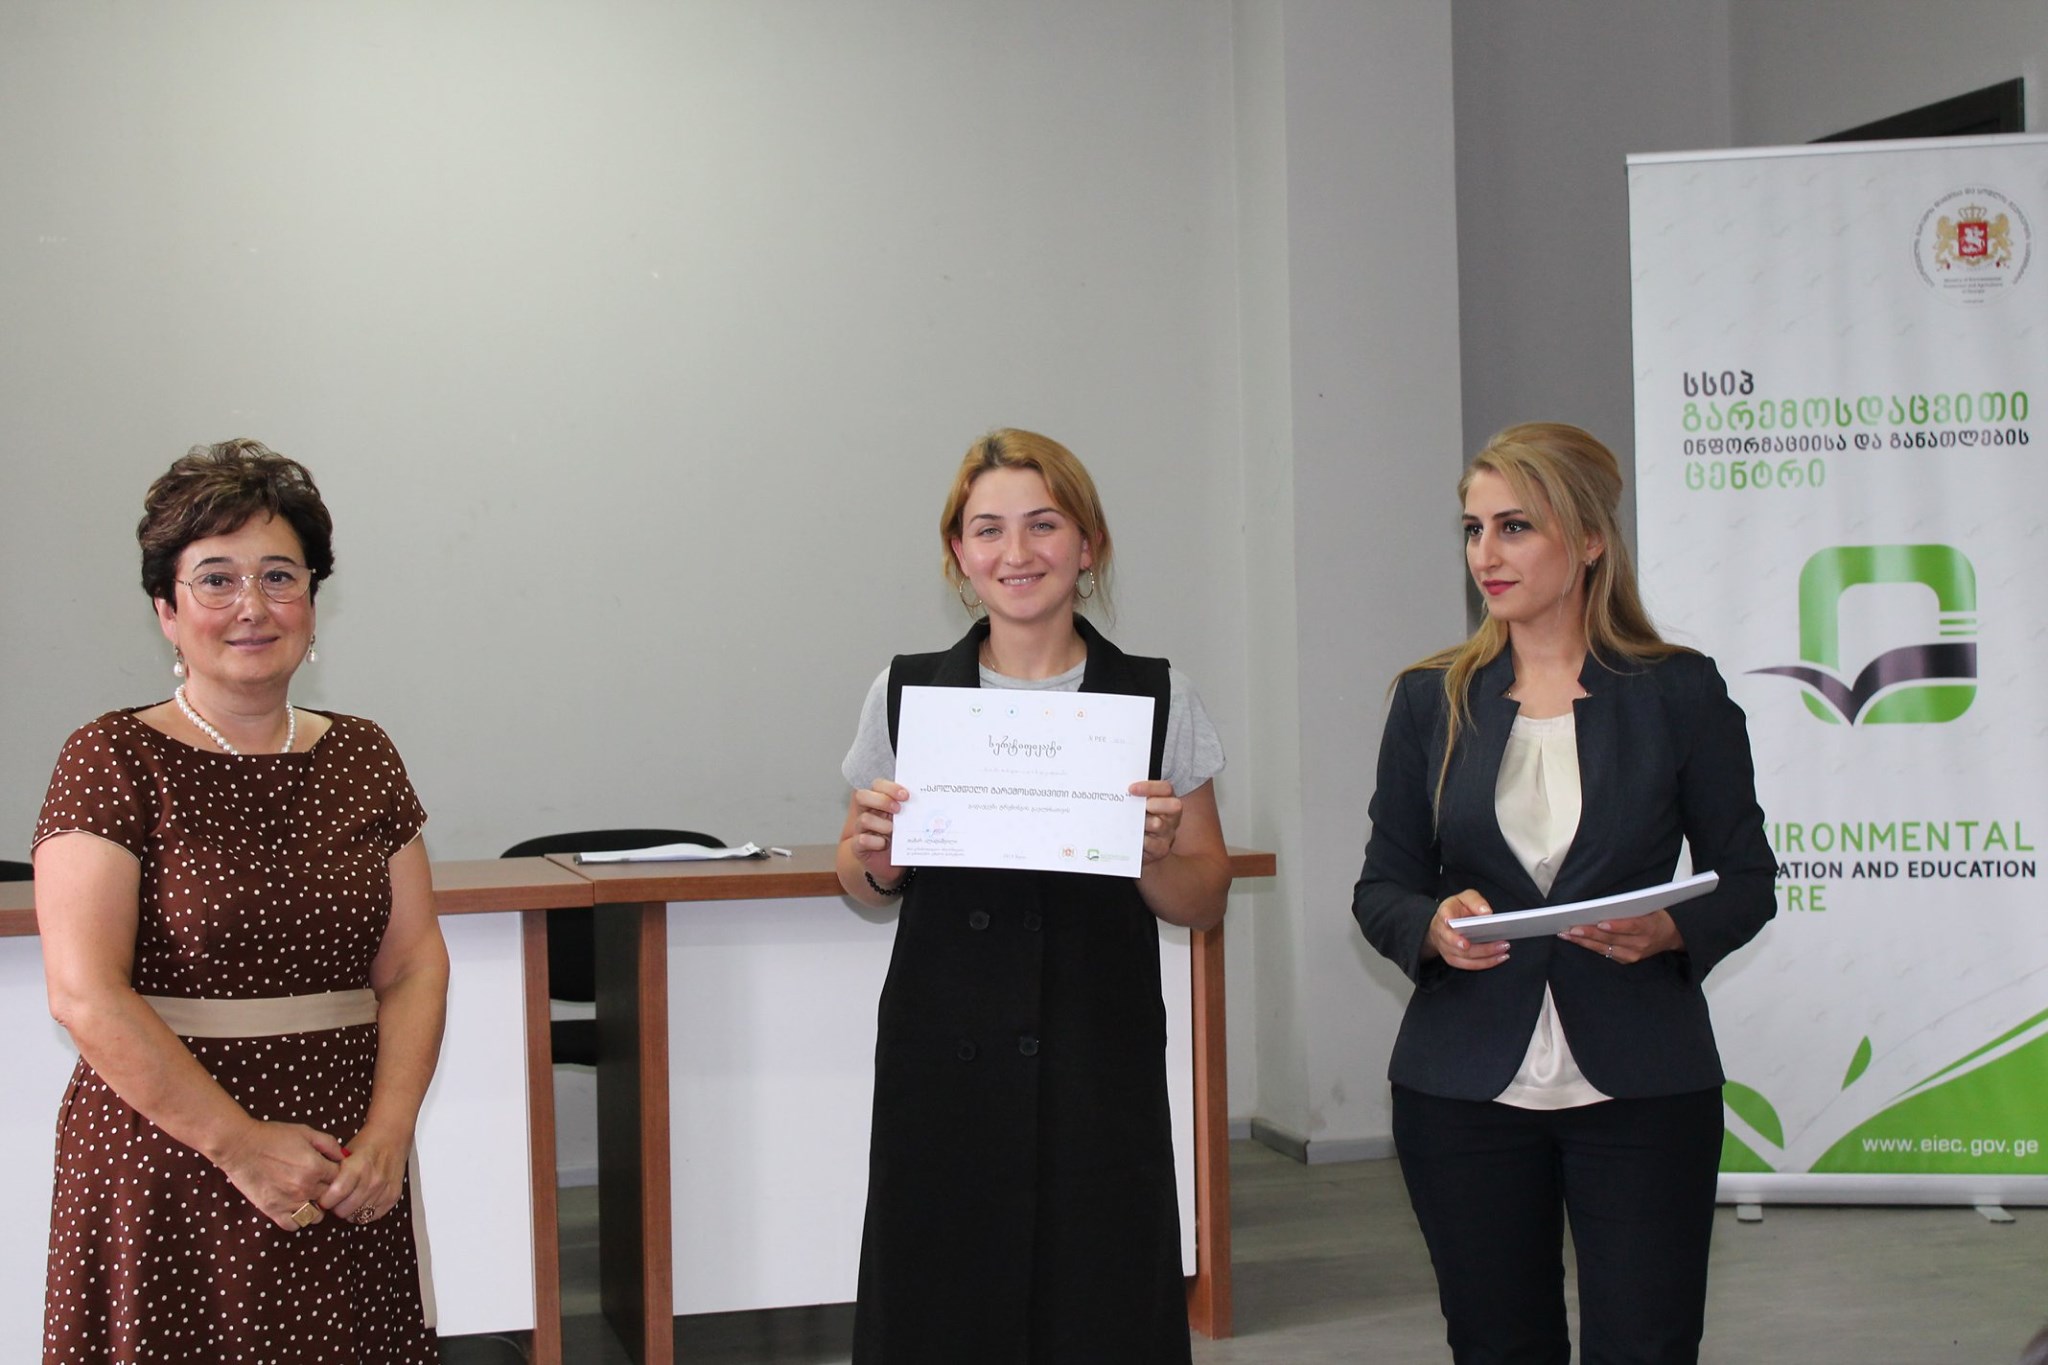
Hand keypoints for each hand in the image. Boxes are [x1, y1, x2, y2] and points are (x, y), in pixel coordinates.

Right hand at [214, 1120, 344, 1229]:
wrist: (240, 1146)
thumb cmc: (273, 1136)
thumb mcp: (305, 1132)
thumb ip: (328, 1143)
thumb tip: (344, 1156)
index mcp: (316, 1167)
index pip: (341, 1178)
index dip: (337, 1174)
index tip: (330, 1171)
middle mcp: (306, 1187)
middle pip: (331, 1197)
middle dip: (329, 1191)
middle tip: (320, 1184)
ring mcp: (290, 1202)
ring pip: (316, 1215)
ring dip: (316, 1207)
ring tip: (308, 1197)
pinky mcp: (273, 1211)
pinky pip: (294, 1225)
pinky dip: (298, 1219)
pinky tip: (295, 1208)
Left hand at [321, 1129, 407, 1225]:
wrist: (393, 1135)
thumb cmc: (366, 1143)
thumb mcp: (345, 1151)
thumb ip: (333, 1173)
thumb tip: (319, 1193)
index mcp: (358, 1165)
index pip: (336, 1193)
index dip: (325, 1200)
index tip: (322, 1199)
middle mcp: (373, 1179)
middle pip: (345, 1209)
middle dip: (336, 1208)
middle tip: (335, 1200)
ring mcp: (385, 1189)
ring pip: (358, 1215)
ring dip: (350, 1211)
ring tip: (348, 1200)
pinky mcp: (393, 1196)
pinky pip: (373, 1216)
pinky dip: (364, 1213)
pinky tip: (361, 1202)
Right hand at [850, 780, 910, 887]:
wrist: (887, 864)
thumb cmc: (899, 839)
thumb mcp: (906, 821)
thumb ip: (911, 810)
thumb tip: (930, 801)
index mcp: (878, 801)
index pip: (877, 785)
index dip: (890, 788)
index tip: (906, 795)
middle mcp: (867, 812)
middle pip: (862, 796)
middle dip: (882, 801)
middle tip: (898, 810)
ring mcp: (860, 829)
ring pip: (863, 819)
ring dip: (881, 824)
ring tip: (893, 831)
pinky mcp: (858, 846)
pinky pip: (860, 840)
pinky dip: (874, 842)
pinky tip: (884, 844)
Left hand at [1129, 780, 1181, 864]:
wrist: (1140, 847)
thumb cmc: (1137, 820)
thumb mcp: (1137, 806)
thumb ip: (1133, 797)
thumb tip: (1115, 789)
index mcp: (1167, 800)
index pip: (1166, 789)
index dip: (1150, 787)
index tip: (1131, 789)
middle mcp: (1172, 816)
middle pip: (1173, 805)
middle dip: (1154, 804)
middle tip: (1137, 807)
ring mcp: (1168, 833)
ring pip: (1159, 824)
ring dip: (1141, 822)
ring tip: (1127, 823)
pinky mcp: (1161, 849)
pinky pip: (1151, 844)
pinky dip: (1138, 840)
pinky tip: (1128, 838)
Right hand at [1422, 889, 1509, 970]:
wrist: (1444, 924)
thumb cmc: (1457, 910)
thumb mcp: (1465, 898)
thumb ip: (1475, 901)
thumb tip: (1487, 913)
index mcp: (1445, 913)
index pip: (1444, 915)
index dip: (1448, 919)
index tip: (1454, 921)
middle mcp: (1442, 932)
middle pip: (1457, 942)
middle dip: (1479, 945)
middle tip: (1501, 943)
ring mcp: (1446, 948)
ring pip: (1464, 956)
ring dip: (1486, 955)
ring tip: (1503, 949)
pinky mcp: (1452, 959)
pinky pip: (1468, 965)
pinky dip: (1485, 963)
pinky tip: (1499, 958)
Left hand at [1562, 909, 1684, 963]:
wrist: (1670, 936)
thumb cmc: (1656, 917)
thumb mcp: (1649, 908)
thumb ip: (1630, 908)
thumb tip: (1604, 905)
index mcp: (1648, 928)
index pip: (1631, 926)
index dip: (1615, 926)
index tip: (1600, 923)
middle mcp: (1640, 944)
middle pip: (1612, 939)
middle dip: (1590, 934)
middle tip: (1571, 928)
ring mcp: (1633, 955)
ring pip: (1604, 948)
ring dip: (1583, 941)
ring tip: (1566, 934)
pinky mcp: (1626, 960)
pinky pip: (1605, 953)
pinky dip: (1589, 946)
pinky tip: (1576, 941)